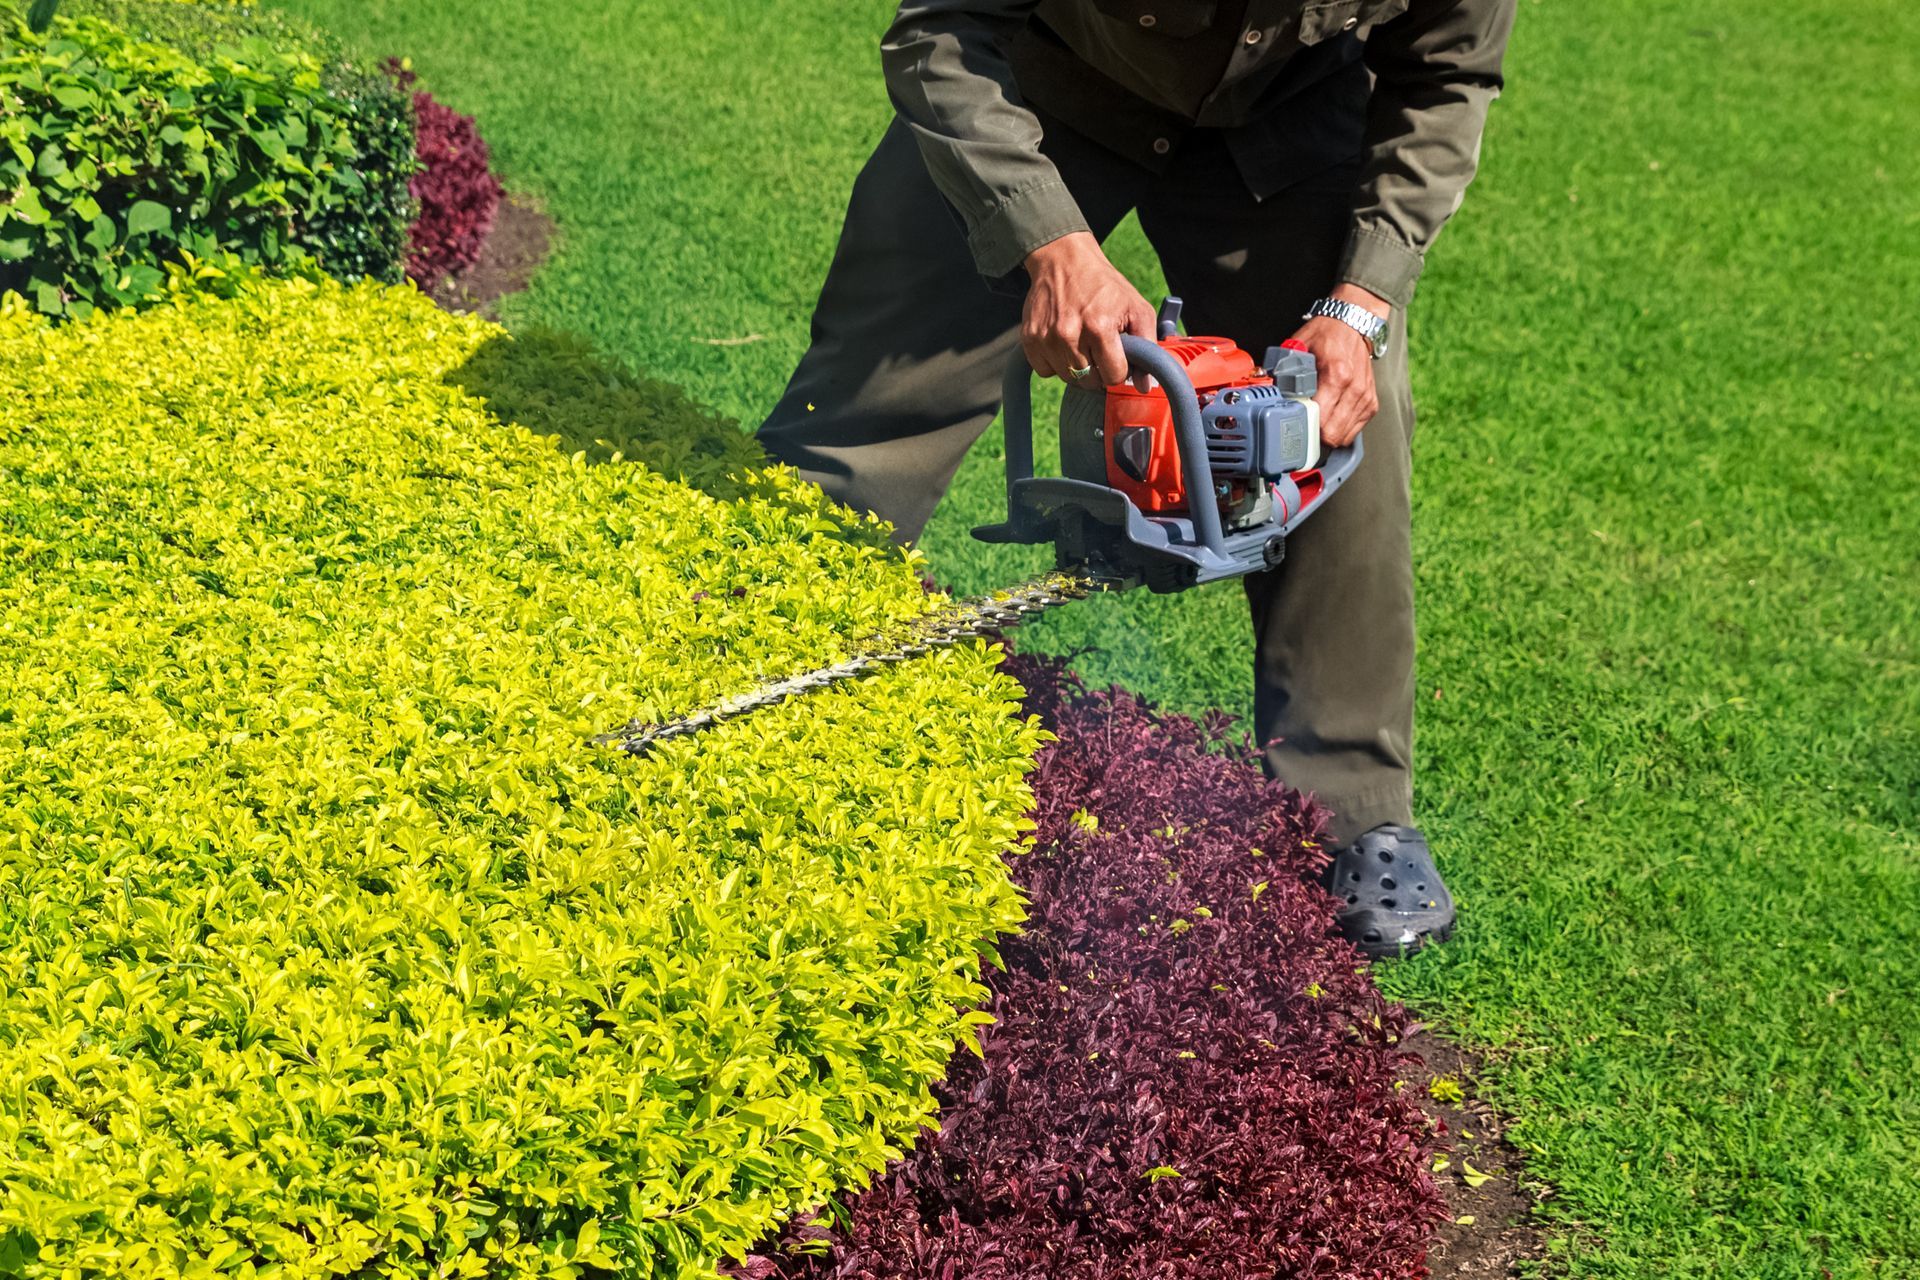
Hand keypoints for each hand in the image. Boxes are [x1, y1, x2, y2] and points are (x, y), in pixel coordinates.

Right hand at [1020, 232, 1155, 384]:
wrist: (1063, 260)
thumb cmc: (1104, 285)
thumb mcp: (1136, 307)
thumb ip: (1147, 347)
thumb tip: (1145, 386)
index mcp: (1099, 327)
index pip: (1113, 376)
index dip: (1119, 368)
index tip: (1117, 353)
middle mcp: (1069, 335)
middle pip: (1090, 382)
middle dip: (1099, 369)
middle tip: (1099, 347)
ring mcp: (1046, 339)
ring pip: (1068, 379)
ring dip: (1078, 367)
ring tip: (1082, 342)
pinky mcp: (1029, 339)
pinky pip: (1045, 371)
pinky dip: (1055, 363)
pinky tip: (1062, 342)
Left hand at [1286, 283, 1390, 447]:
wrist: (1353, 324)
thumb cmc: (1326, 334)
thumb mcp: (1298, 346)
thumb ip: (1283, 369)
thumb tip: (1267, 389)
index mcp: (1336, 375)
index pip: (1320, 420)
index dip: (1304, 427)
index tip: (1295, 423)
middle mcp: (1354, 388)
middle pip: (1332, 434)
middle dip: (1315, 435)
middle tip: (1304, 424)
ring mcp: (1365, 397)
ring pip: (1344, 437)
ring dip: (1328, 433)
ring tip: (1317, 420)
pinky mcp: (1371, 403)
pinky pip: (1354, 431)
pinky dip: (1341, 429)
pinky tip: (1331, 417)